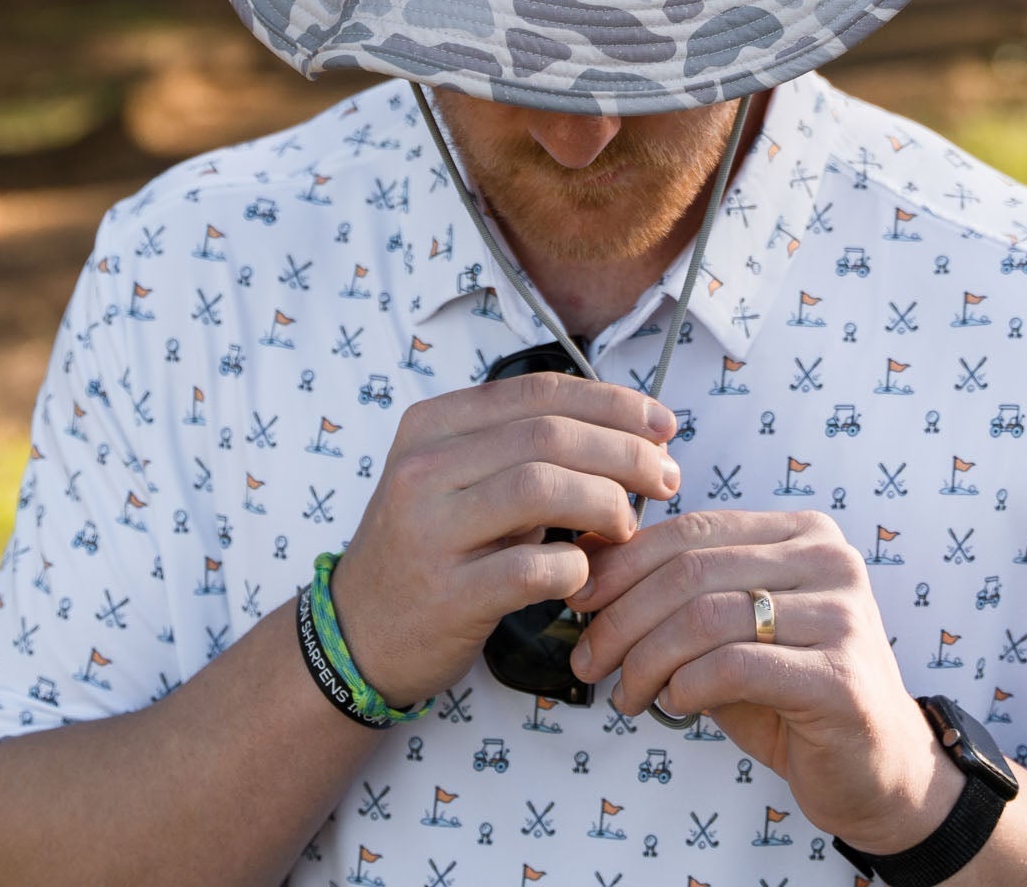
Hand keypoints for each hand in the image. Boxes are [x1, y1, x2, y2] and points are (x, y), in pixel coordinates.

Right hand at [328, 370, 681, 709]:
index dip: (613, 403)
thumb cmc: (430, 547)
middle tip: (667, 477)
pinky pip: (532, 568)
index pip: (540, 392)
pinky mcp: (447, 596)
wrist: (359, 633)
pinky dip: (575, 564)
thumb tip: (632, 433)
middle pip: (549, 434)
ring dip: (606, 501)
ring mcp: (430, 531)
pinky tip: (585, 570)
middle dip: (625, 452)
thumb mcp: (459, 478)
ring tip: (629, 523)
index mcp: (433, 424)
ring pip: (541, 486)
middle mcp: (425, 468)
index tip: (662, 425)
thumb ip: (525, 448)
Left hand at [564, 509, 959, 854]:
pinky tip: (672, 703)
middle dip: (623, 616)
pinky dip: (687, 684)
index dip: (625, 563)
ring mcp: (842, 613)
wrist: (879, 772)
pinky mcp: (841, 676)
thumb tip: (590, 574)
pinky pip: (736, 666)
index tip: (579, 598)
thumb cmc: (793, 697)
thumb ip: (684, 600)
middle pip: (693, 571)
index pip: (693, 530)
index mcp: (802, 533)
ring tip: (623, 693)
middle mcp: (829, 559)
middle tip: (587, 658)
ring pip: (706, 616)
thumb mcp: (735, 634)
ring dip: (645, 658)